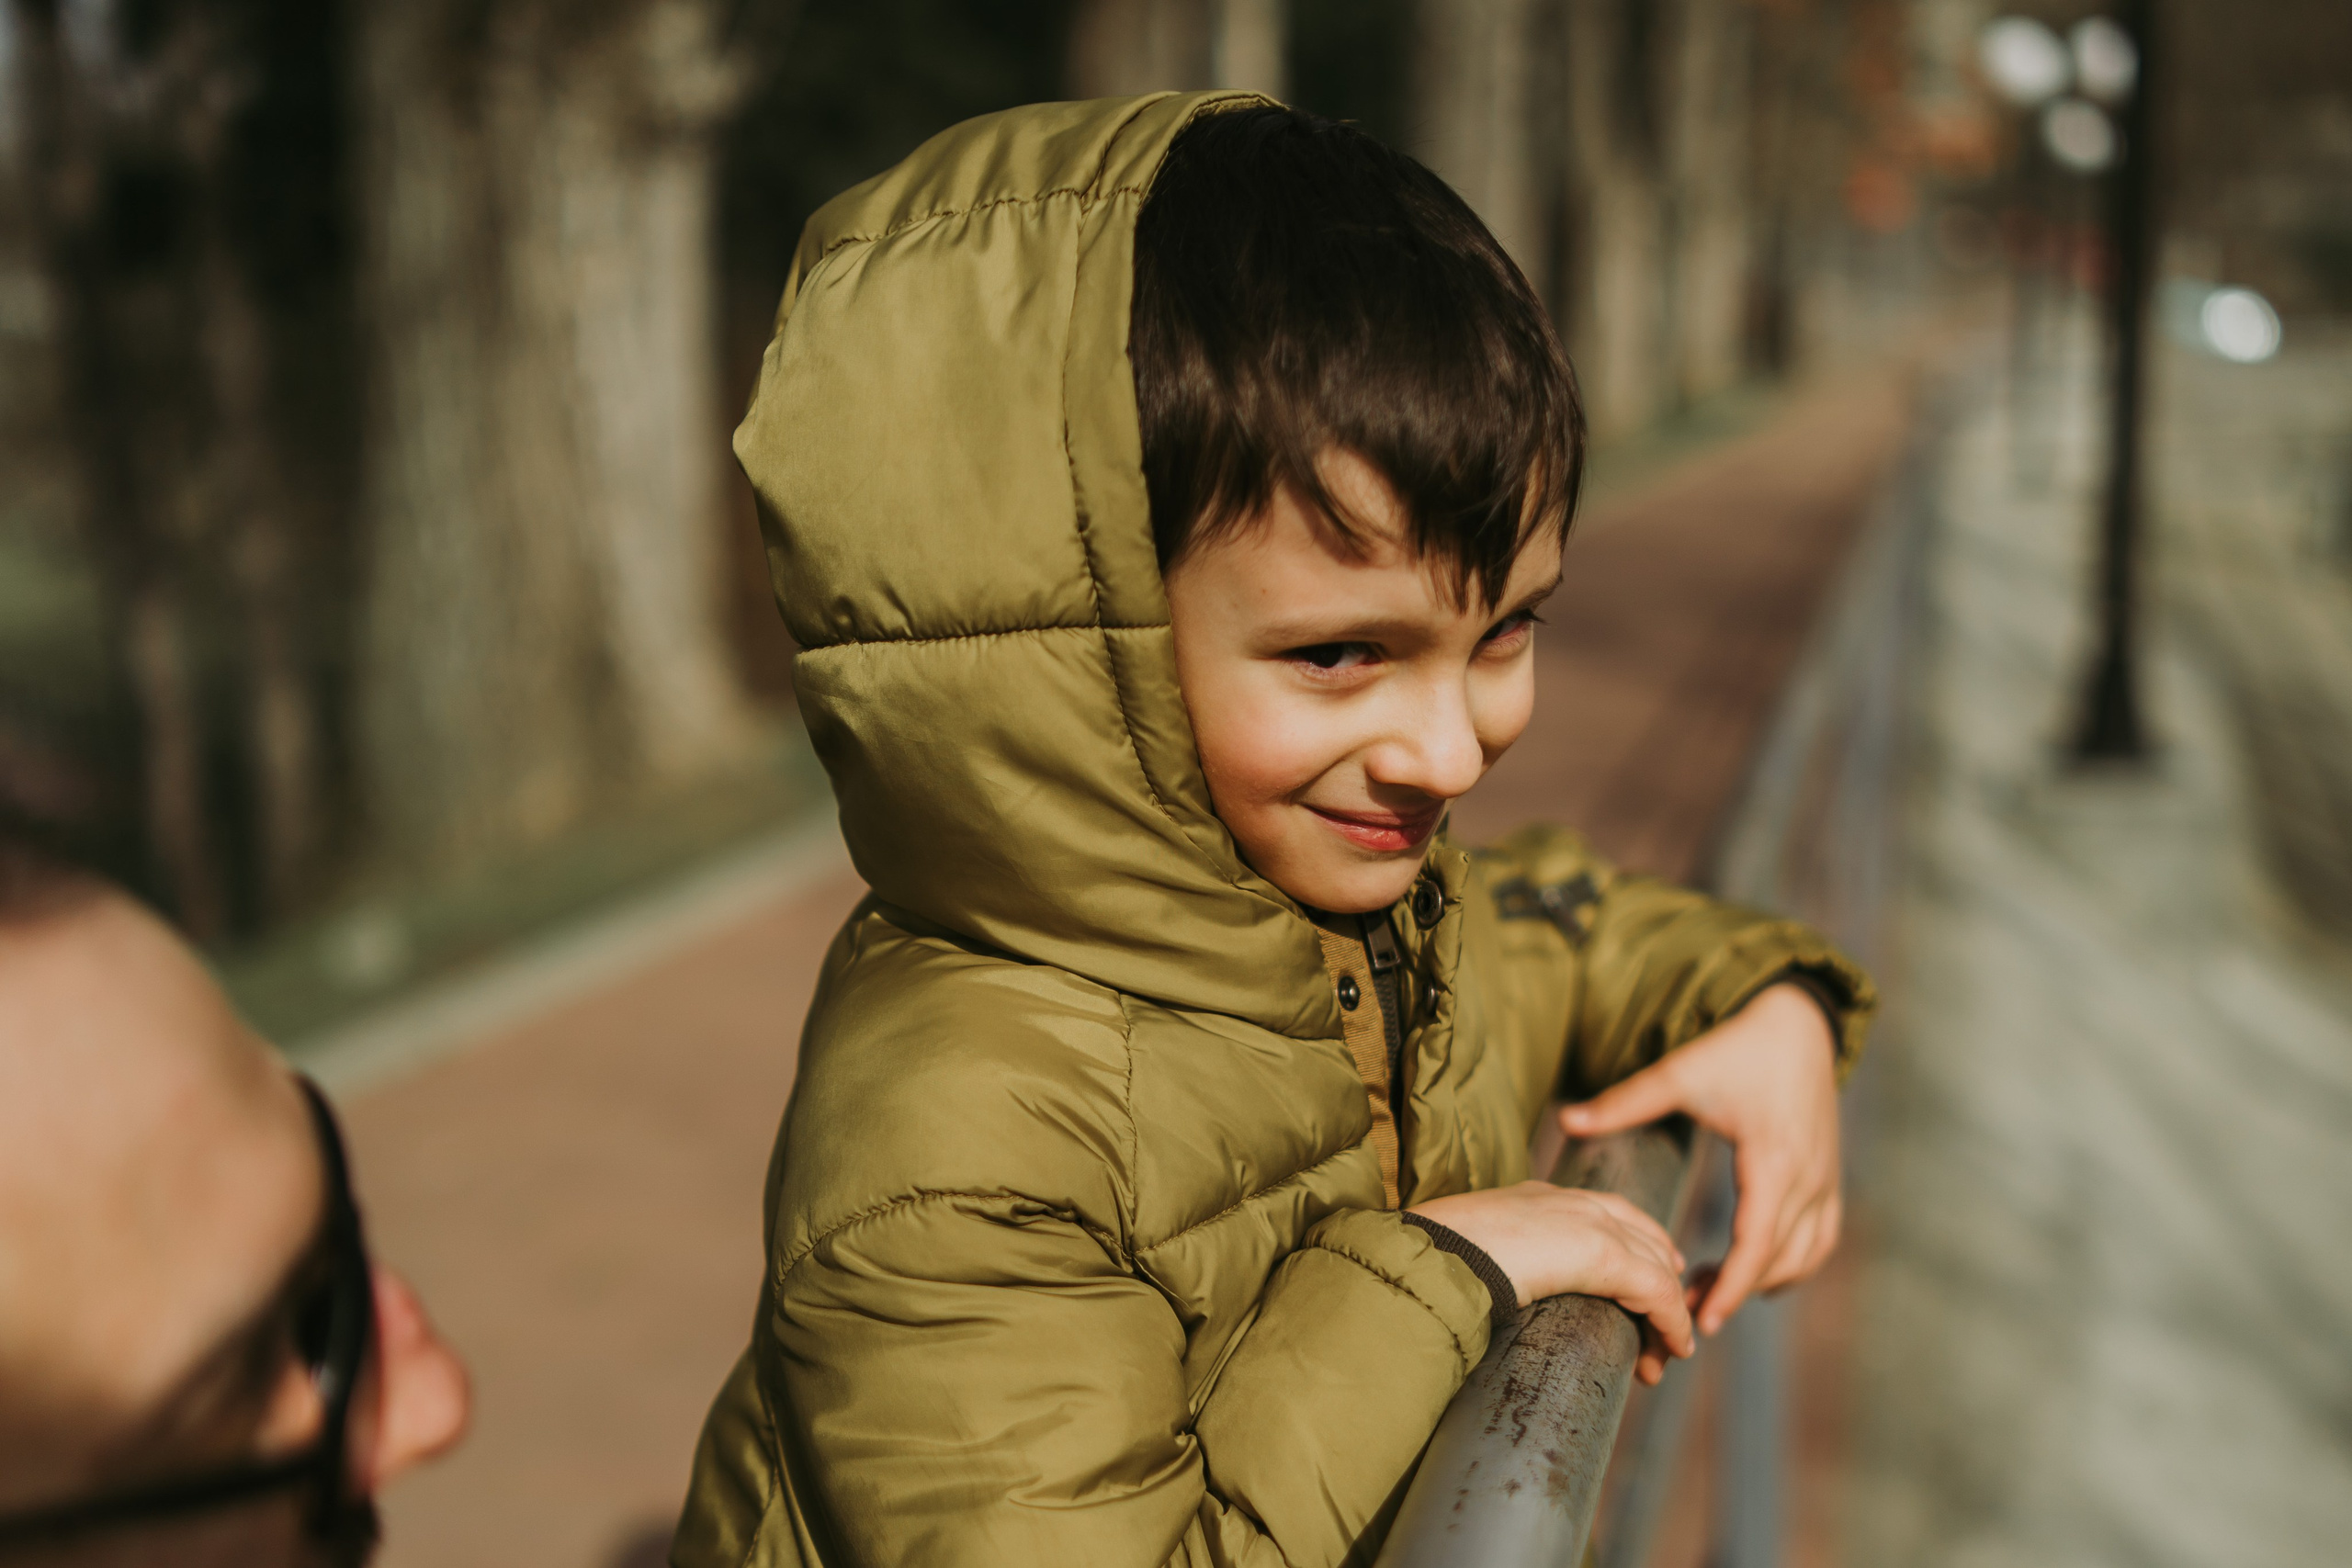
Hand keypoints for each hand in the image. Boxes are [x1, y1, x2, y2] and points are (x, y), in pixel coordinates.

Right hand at [1409, 1183, 1695, 1383]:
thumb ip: (1498, 1266)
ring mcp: (1590, 1222)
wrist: (1430, 1258)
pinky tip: (1674, 1348)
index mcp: (1539, 1197)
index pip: (1609, 1213)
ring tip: (1663, 1356)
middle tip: (1662, 1330)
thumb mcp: (1474, 1257)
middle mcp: (1572, 1201)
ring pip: (1656, 1267)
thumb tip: (1490, 1300)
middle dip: (1661, 1284)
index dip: (1637, 1248)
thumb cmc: (1433, 1264)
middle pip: (1643, 1237)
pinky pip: (1658, 1292)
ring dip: (1667, 1315)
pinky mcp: (1603, 1254)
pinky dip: (1672, 1322)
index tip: (1645, 1287)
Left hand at [1558, 981, 1839, 1336]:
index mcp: (1772, 1160)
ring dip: (1763, 1281)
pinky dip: (1791, 1263)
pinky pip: (1820, 1239)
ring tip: (1711, 1288)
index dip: (1732, 1289)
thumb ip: (1625, 1102)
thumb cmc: (1738, 1048)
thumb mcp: (1680, 1073)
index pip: (1756, 1245)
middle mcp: (1807, 1178)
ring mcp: (1825, 1180)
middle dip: (1736, 1293)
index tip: (1702, 1322)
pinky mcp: (1829, 1178)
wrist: (1798, 1024)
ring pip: (1804, 1256)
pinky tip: (1753, 1269)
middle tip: (1686, 1309)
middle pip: (1778, 1260)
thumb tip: (1565, 1119)